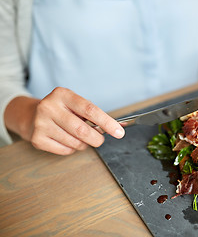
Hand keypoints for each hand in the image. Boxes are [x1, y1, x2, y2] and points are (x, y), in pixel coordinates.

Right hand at [4, 87, 124, 154]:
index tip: (119, 132)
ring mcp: (41, 123)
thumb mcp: (75, 105)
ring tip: (80, 138)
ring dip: (84, 144)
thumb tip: (118, 128)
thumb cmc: (62, 111)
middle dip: (97, 139)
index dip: (107, 122)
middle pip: (82, 130)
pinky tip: (67, 140)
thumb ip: (94, 115)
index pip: (90, 110)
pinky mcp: (37, 138)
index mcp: (63, 94)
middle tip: (100, 140)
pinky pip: (65, 150)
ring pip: (75, 142)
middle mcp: (49, 107)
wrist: (31, 116)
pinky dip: (72, 148)